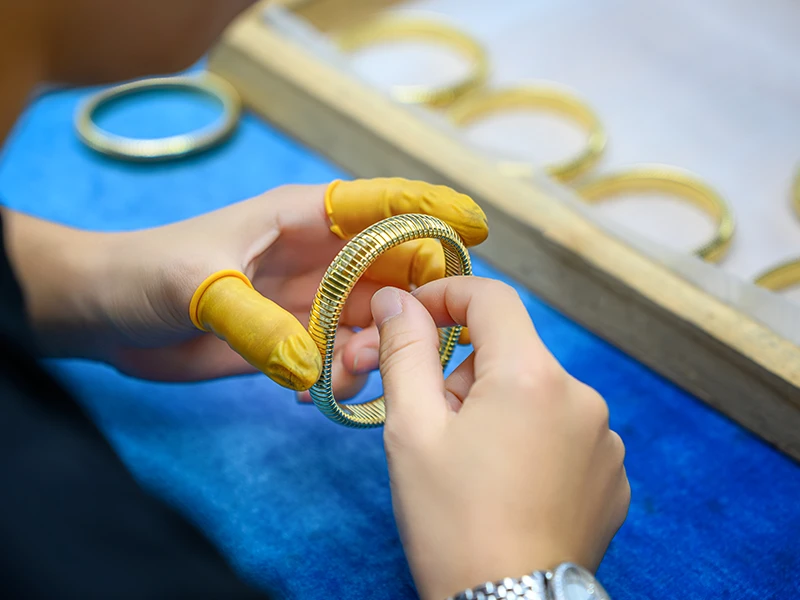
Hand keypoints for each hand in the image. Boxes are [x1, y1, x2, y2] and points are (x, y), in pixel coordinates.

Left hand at [6, 178, 486, 391]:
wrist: (106, 316)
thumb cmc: (144, 273)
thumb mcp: (196, 286)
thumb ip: (256, 324)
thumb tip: (312, 366)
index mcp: (301, 219)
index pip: (379, 205)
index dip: (431, 211)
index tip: (477, 229)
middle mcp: (317, 257)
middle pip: (393, 268)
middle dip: (415, 298)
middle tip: (420, 335)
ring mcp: (309, 301)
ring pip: (374, 319)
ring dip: (378, 346)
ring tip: (347, 369)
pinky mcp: (295, 340)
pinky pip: (343, 356)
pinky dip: (346, 373)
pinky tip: (316, 389)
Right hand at [368, 277, 629, 599]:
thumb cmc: (452, 521)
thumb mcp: (412, 430)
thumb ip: (405, 351)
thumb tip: (398, 300)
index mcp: (532, 376)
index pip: (491, 299)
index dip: (446, 297)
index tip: (412, 320)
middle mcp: (582, 397)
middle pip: (511, 354)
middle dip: (464, 375)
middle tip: (433, 426)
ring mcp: (605, 440)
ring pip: (536, 395)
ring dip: (498, 411)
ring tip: (471, 468)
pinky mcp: (613, 476)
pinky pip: (563, 434)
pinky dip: (532, 443)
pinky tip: (509, 489)